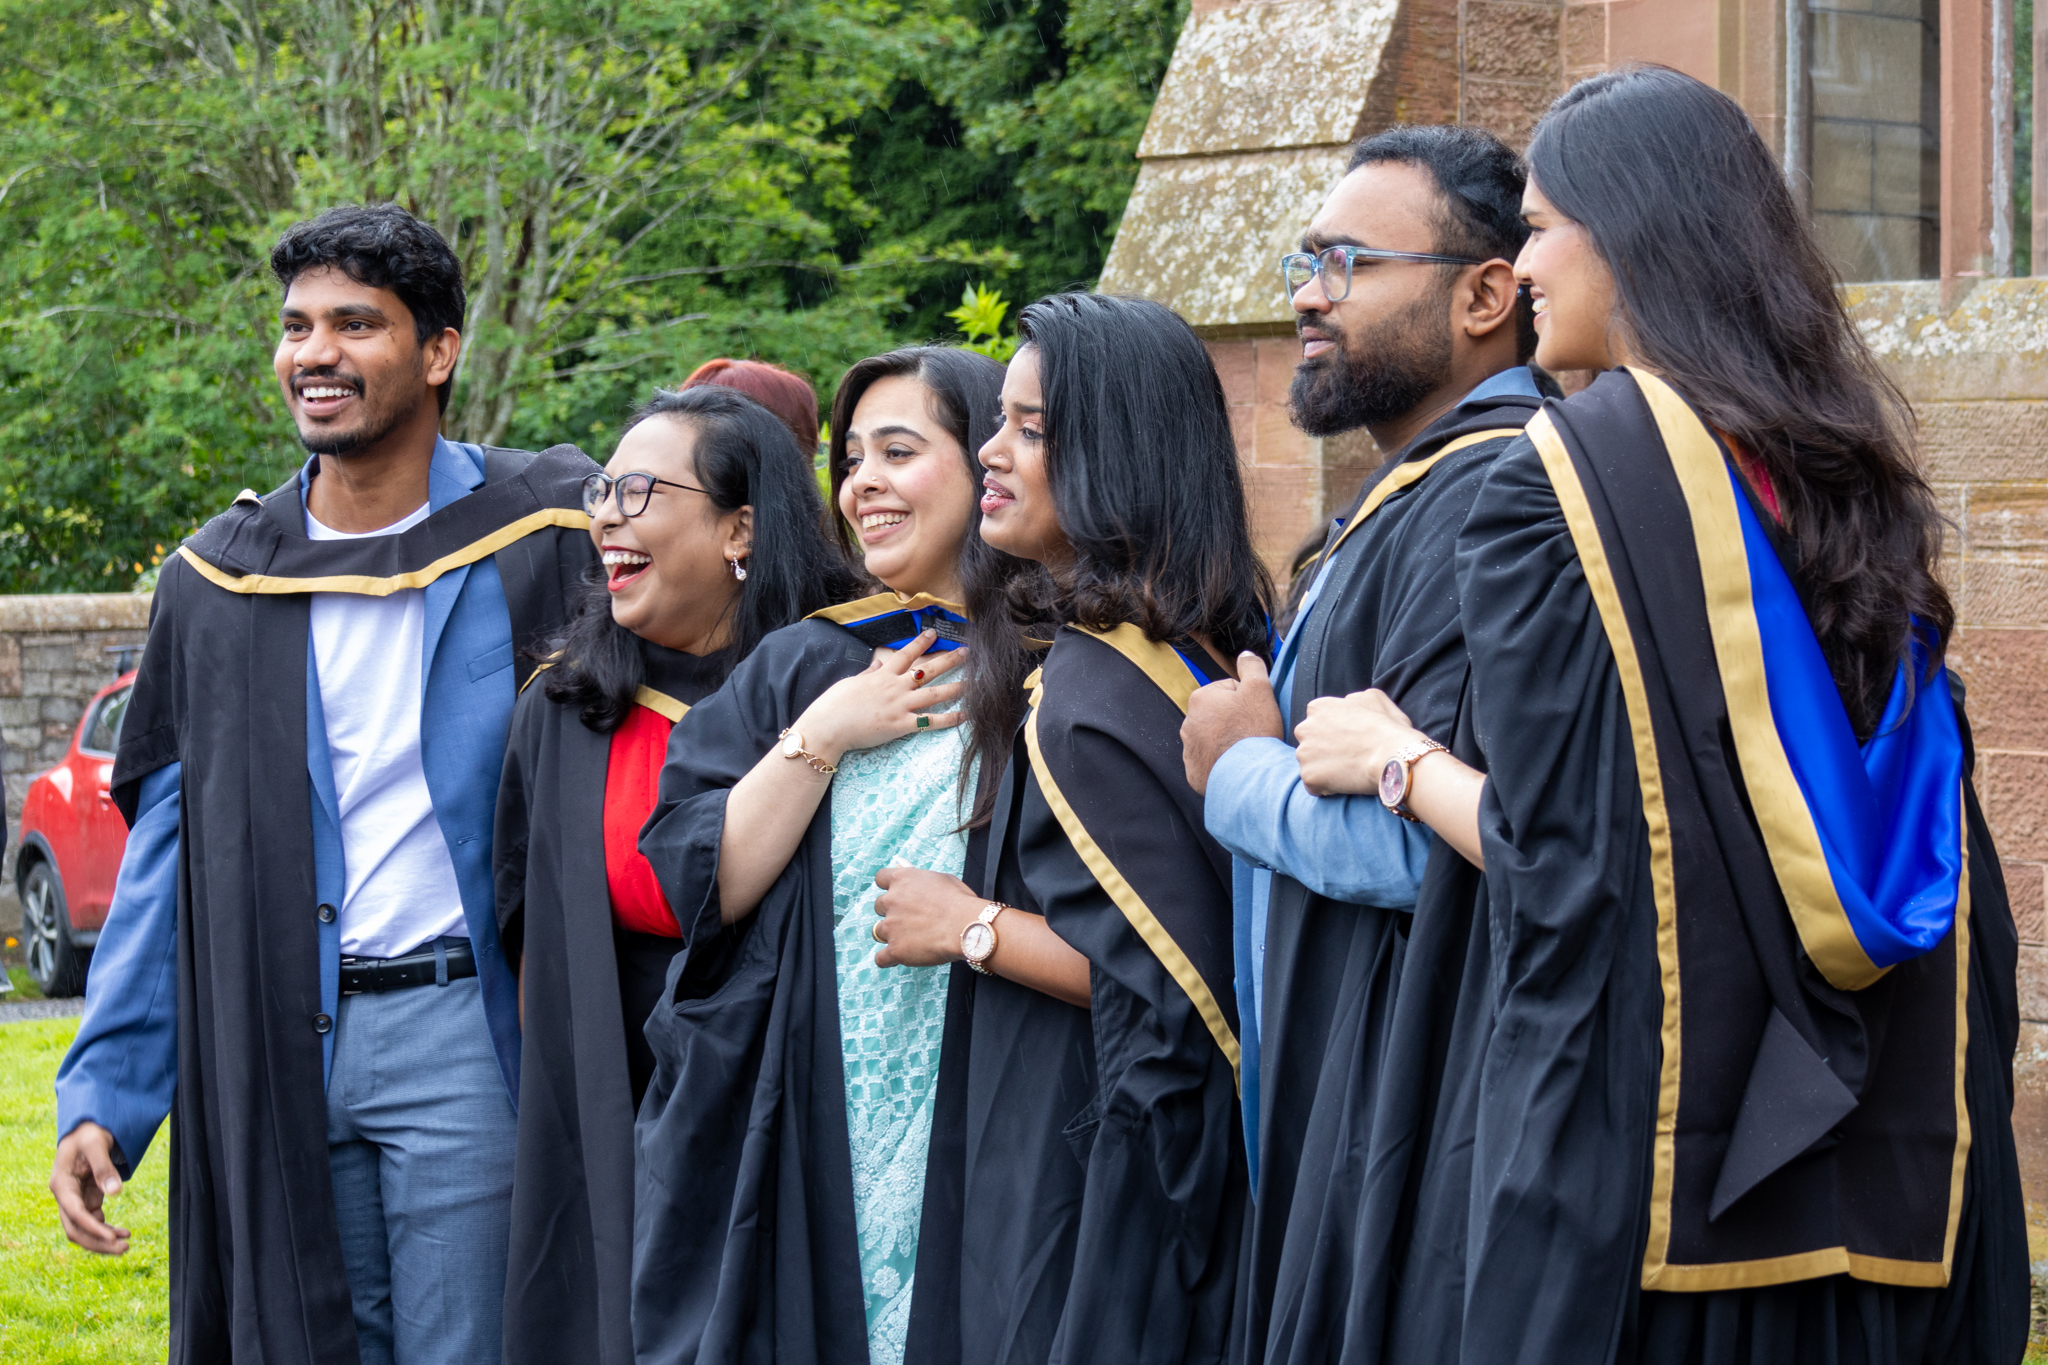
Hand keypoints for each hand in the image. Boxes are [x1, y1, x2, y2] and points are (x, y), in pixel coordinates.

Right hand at [51, 1122, 129, 1254]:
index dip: (93, 1228)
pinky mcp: (85, 1199)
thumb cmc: (89, 1132)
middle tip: (124, 1248)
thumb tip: (115, 1193)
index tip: (113, 1238)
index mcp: (61, 1184)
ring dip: (102, 1240)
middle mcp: (64, 1196)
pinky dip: (106, 1229)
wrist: (85, 1128)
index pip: (76, 1214)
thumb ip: (104, 1167)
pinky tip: (123, 1233)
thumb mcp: (97, 1143)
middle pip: (76, 1229)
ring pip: (84, 1229)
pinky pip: (93, 1221)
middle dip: (98, 1242)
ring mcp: (74, 1199)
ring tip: (126, 1245)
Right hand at [798, 630, 966, 762]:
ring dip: (956, 687)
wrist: (828, 726)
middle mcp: (895, 687)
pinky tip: (964, 715)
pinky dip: (949, 719)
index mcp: (882, 675)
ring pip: (935, 693)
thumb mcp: (850, 683)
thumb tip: (877, 662)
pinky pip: (930, 721)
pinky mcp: (901, 724)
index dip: (921, 642)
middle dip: (949, 659)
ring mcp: (900, 705)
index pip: (905, 654)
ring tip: (974, 682)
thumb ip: (867, 673)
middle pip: (927, 669)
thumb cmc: (834, 705)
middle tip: (966, 651)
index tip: (933, 633)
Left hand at [871, 865, 983, 967]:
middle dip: (891, 911)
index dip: (888, 887)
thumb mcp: (941, 878)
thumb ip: (917, 874)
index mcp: (902, 880)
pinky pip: (881, 958)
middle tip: (910, 918)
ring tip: (909, 938)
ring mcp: (891, 927)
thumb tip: (902, 864)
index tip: (896, 893)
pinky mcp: (895, 950)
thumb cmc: (960, 902)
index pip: (880, 877)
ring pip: (877, 931)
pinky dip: (888, 959)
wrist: (967, 927)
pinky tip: (898, 958)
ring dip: (890, 934)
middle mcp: (891, 901)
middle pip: (878, 906)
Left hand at [1181, 652, 1283, 793]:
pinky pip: (1209, 762)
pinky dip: (1221, 762)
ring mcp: (1189, 749)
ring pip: (1213, 739)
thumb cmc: (1253, 731)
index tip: (1255, 714)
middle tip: (1252, 732)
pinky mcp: (1194, 771)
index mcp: (1201, 698)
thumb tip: (1245, 654)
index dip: (1247, 701)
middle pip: (1219, 715)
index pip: (1228, 691)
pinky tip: (1235, 764)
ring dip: (1227, 741)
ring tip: (1244, 750)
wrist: (1247, 776)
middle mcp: (1188, 722)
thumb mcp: (1259, 690)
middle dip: (1234, 720)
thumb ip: (1251, 667)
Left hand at [1295, 688, 1423, 796]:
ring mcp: (1304, 754)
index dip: (1333, 733)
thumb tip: (1347, 704)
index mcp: (1317, 708)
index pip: (1317, 721)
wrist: (1391, 756)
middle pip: (1309, 742)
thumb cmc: (1387, 728)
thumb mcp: (1374, 697)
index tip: (1348, 741)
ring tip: (1347, 772)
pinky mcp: (1309, 777)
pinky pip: (1314, 785)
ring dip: (1324, 769)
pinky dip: (1326, 787)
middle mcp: (1304, 728)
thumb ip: (1353, 699)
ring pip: (1310, 764)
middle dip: (1323, 750)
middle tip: (1347, 757)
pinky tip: (1344, 785)